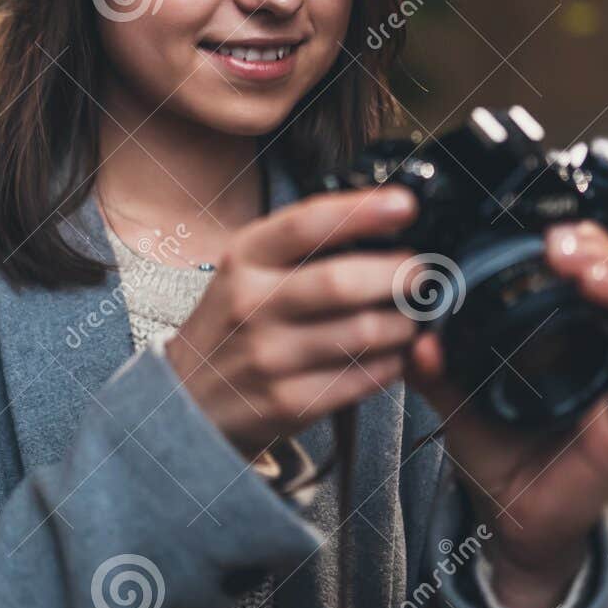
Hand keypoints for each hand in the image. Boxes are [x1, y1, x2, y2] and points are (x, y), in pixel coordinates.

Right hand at [168, 186, 421, 458]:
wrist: (186, 400)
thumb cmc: (231, 326)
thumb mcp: (245, 272)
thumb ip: (301, 249)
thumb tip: (382, 226)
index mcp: (243, 260)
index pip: (306, 224)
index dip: (362, 211)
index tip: (405, 205)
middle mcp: (251, 304)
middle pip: (341, 281)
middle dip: (399, 274)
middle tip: (422, 274)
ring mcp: (268, 356)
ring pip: (362, 333)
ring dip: (403, 324)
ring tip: (409, 318)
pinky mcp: (287, 402)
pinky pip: (362, 378)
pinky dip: (392, 364)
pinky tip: (393, 355)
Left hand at [406, 220, 607, 607]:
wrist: (514, 523)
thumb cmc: (494, 457)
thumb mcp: (453, 404)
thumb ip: (434, 370)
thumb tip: (416, 336)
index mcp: (554, 339)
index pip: (576, 275)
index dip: (569, 243)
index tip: (539, 229)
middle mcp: (591, 350)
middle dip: (593, 246)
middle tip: (558, 239)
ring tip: (580, 261)